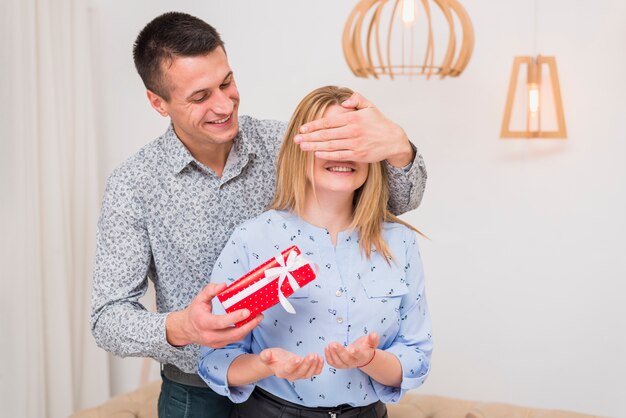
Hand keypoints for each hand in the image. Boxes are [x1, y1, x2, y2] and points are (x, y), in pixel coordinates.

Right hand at [166, 283, 262, 347]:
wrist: (186, 329)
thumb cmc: (195, 312)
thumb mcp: (199, 298)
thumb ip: (210, 290)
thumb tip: (224, 285)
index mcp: (203, 322)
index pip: (221, 322)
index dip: (235, 317)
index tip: (247, 311)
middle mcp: (209, 335)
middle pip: (233, 334)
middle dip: (249, 325)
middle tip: (259, 316)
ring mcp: (215, 342)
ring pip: (236, 338)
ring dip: (249, 328)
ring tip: (258, 318)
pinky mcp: (220, 345)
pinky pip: (234, 339)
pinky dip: (243, 331)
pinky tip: (250, 322)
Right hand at [259, 348, 323, 381]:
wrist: (277, 362)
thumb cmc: (273, 358)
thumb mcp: (266, 355)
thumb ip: (266, 355)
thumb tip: (266, 354)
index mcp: (281, 371)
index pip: (287, 369)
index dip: (293, 364)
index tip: (297, 358)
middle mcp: (290, 375)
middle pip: (300, 372)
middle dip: (307, 364)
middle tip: (312, 354)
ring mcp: (299, 375)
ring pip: (308, 373)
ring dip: (314, 365)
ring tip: (317, 355)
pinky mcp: (305, 372)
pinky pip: (314, 373)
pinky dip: (319, 367)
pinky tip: (321, 359)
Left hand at [294, 92, 413, 166]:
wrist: (394, 140)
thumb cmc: (379, 123)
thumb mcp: (370, 106)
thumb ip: (356, 99)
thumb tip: (344, 102)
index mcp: (353, 118)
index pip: (329, 122)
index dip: (313, 125)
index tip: (302, 128)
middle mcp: (353, 131)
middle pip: (326, 134)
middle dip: (309, 137)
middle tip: (296, 139)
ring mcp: (355, 144)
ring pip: (330, 145)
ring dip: (314, 146)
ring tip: (302, 147)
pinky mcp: (358, 155)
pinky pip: (339, 155)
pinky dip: (327, 154)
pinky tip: (316, 153)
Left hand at [324, 332, 379, 368]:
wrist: (363, 356)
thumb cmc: (366, 347)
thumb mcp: (371, 342)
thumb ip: (373, 339)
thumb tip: (374, 334)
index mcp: (363, 356)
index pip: (359, 355)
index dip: (356, 352)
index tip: (352, 349)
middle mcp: (355, 362)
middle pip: (347, 360)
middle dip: (340, 352)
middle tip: (334, 344)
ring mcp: (347, 365)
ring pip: (339, 363)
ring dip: (332, 354)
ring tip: (329, 345)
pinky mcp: (340, 365)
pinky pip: (333, 364)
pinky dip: (328, 357)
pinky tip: (326, 348)